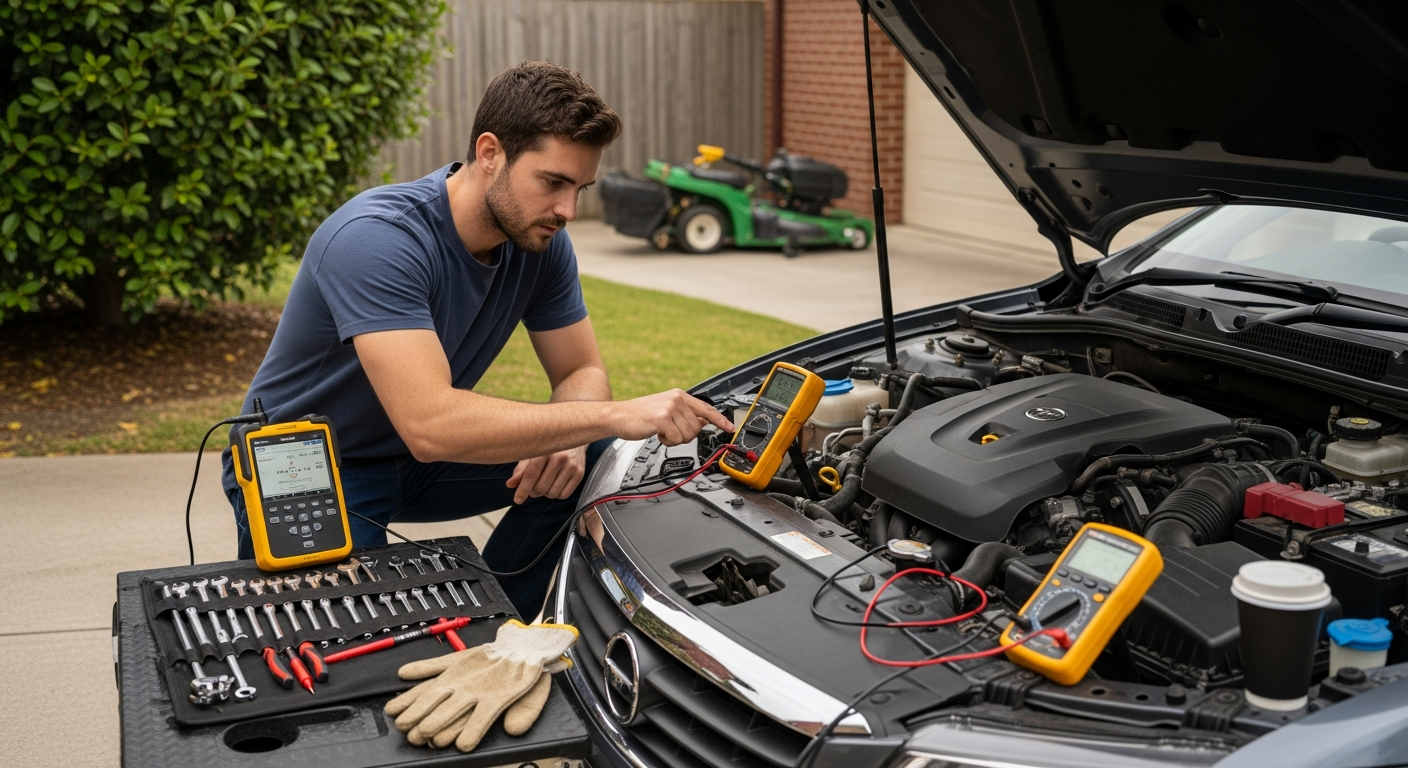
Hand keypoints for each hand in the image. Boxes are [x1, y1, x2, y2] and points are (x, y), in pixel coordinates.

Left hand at [506, 446, 586, 504]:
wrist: (574, 436)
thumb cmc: (549, 446)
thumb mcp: (533, 453)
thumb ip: (521, 470)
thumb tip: (510, 485)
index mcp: (545, 450)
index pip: (532, 474)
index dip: (523, 489)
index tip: (517, 499)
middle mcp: (560, 457)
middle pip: (541, 487)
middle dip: (533, 492)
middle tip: (533, 487)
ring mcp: (572, 466)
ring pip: (552, 493)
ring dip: (545, 493)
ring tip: (545, 483)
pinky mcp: (580, 473)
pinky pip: (564, 495)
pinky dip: (557, 494)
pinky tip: (555, 484)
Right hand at [613, 389, 733, 445]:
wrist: (618, 416)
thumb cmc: (639, 415)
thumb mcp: (666, 410)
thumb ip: (685, 414)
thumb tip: (702, 422)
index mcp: (679, 395)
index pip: (706, 408)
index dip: (720, 420)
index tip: (730, 427)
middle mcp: (677, 399)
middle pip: (697, 428)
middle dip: (685, 435)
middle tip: (669, 431)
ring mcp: (670, 408)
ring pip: (688, 435)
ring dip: (675, 439)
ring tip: (661, 431)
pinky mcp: (663, 419)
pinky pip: (676, 439)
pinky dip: (667, 441)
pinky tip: (657, 433)